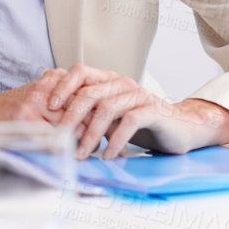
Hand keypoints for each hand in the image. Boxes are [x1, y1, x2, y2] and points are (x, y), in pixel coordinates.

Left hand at [45, 64, 228, 158]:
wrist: (180, 129)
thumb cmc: (140, 123)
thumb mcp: (109, 117)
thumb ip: (87, 113)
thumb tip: (53, 120)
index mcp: (108, 80)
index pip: (80, 72)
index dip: (62, 86)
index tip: (49, 108)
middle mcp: (122, 83)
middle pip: (89, 93)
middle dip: (71, 117)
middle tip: (60, 138)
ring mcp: (139, 95)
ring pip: (107, 109)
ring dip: (91, 134)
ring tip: (82, 154)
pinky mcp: (153, 111)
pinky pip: (130, 122)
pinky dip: (115, 140)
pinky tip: (108, 155)